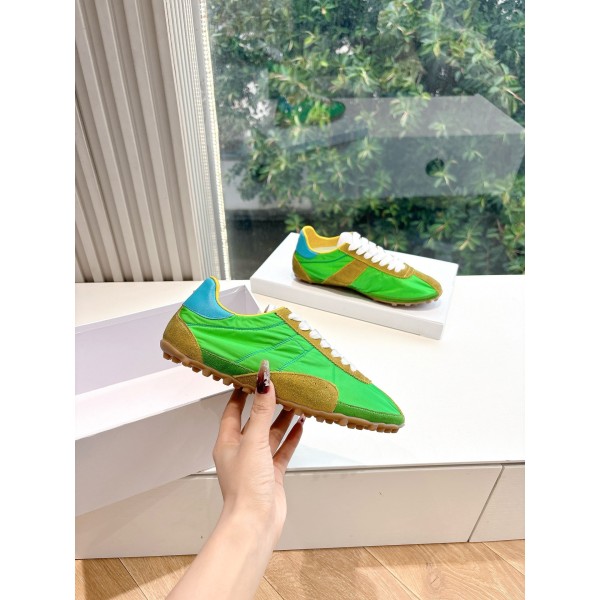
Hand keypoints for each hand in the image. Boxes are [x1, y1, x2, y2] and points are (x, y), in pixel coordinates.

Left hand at [212, 360, 303, 546]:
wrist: (256, 522)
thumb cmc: (245, 486)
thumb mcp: (253, 441)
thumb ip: (260, 411)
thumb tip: (265, 383)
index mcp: (227, 442)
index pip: (232, 410)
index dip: (241, 393)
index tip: (252, 377)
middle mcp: (241, 451)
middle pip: (254, 421)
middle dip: (266, 404)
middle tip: (280, 386)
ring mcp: (257, 463)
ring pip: (270, 434)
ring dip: (282, 419)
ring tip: (295, 402)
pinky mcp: (272, 474)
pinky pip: (282, 450)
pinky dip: (291, 437)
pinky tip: (300, 426)